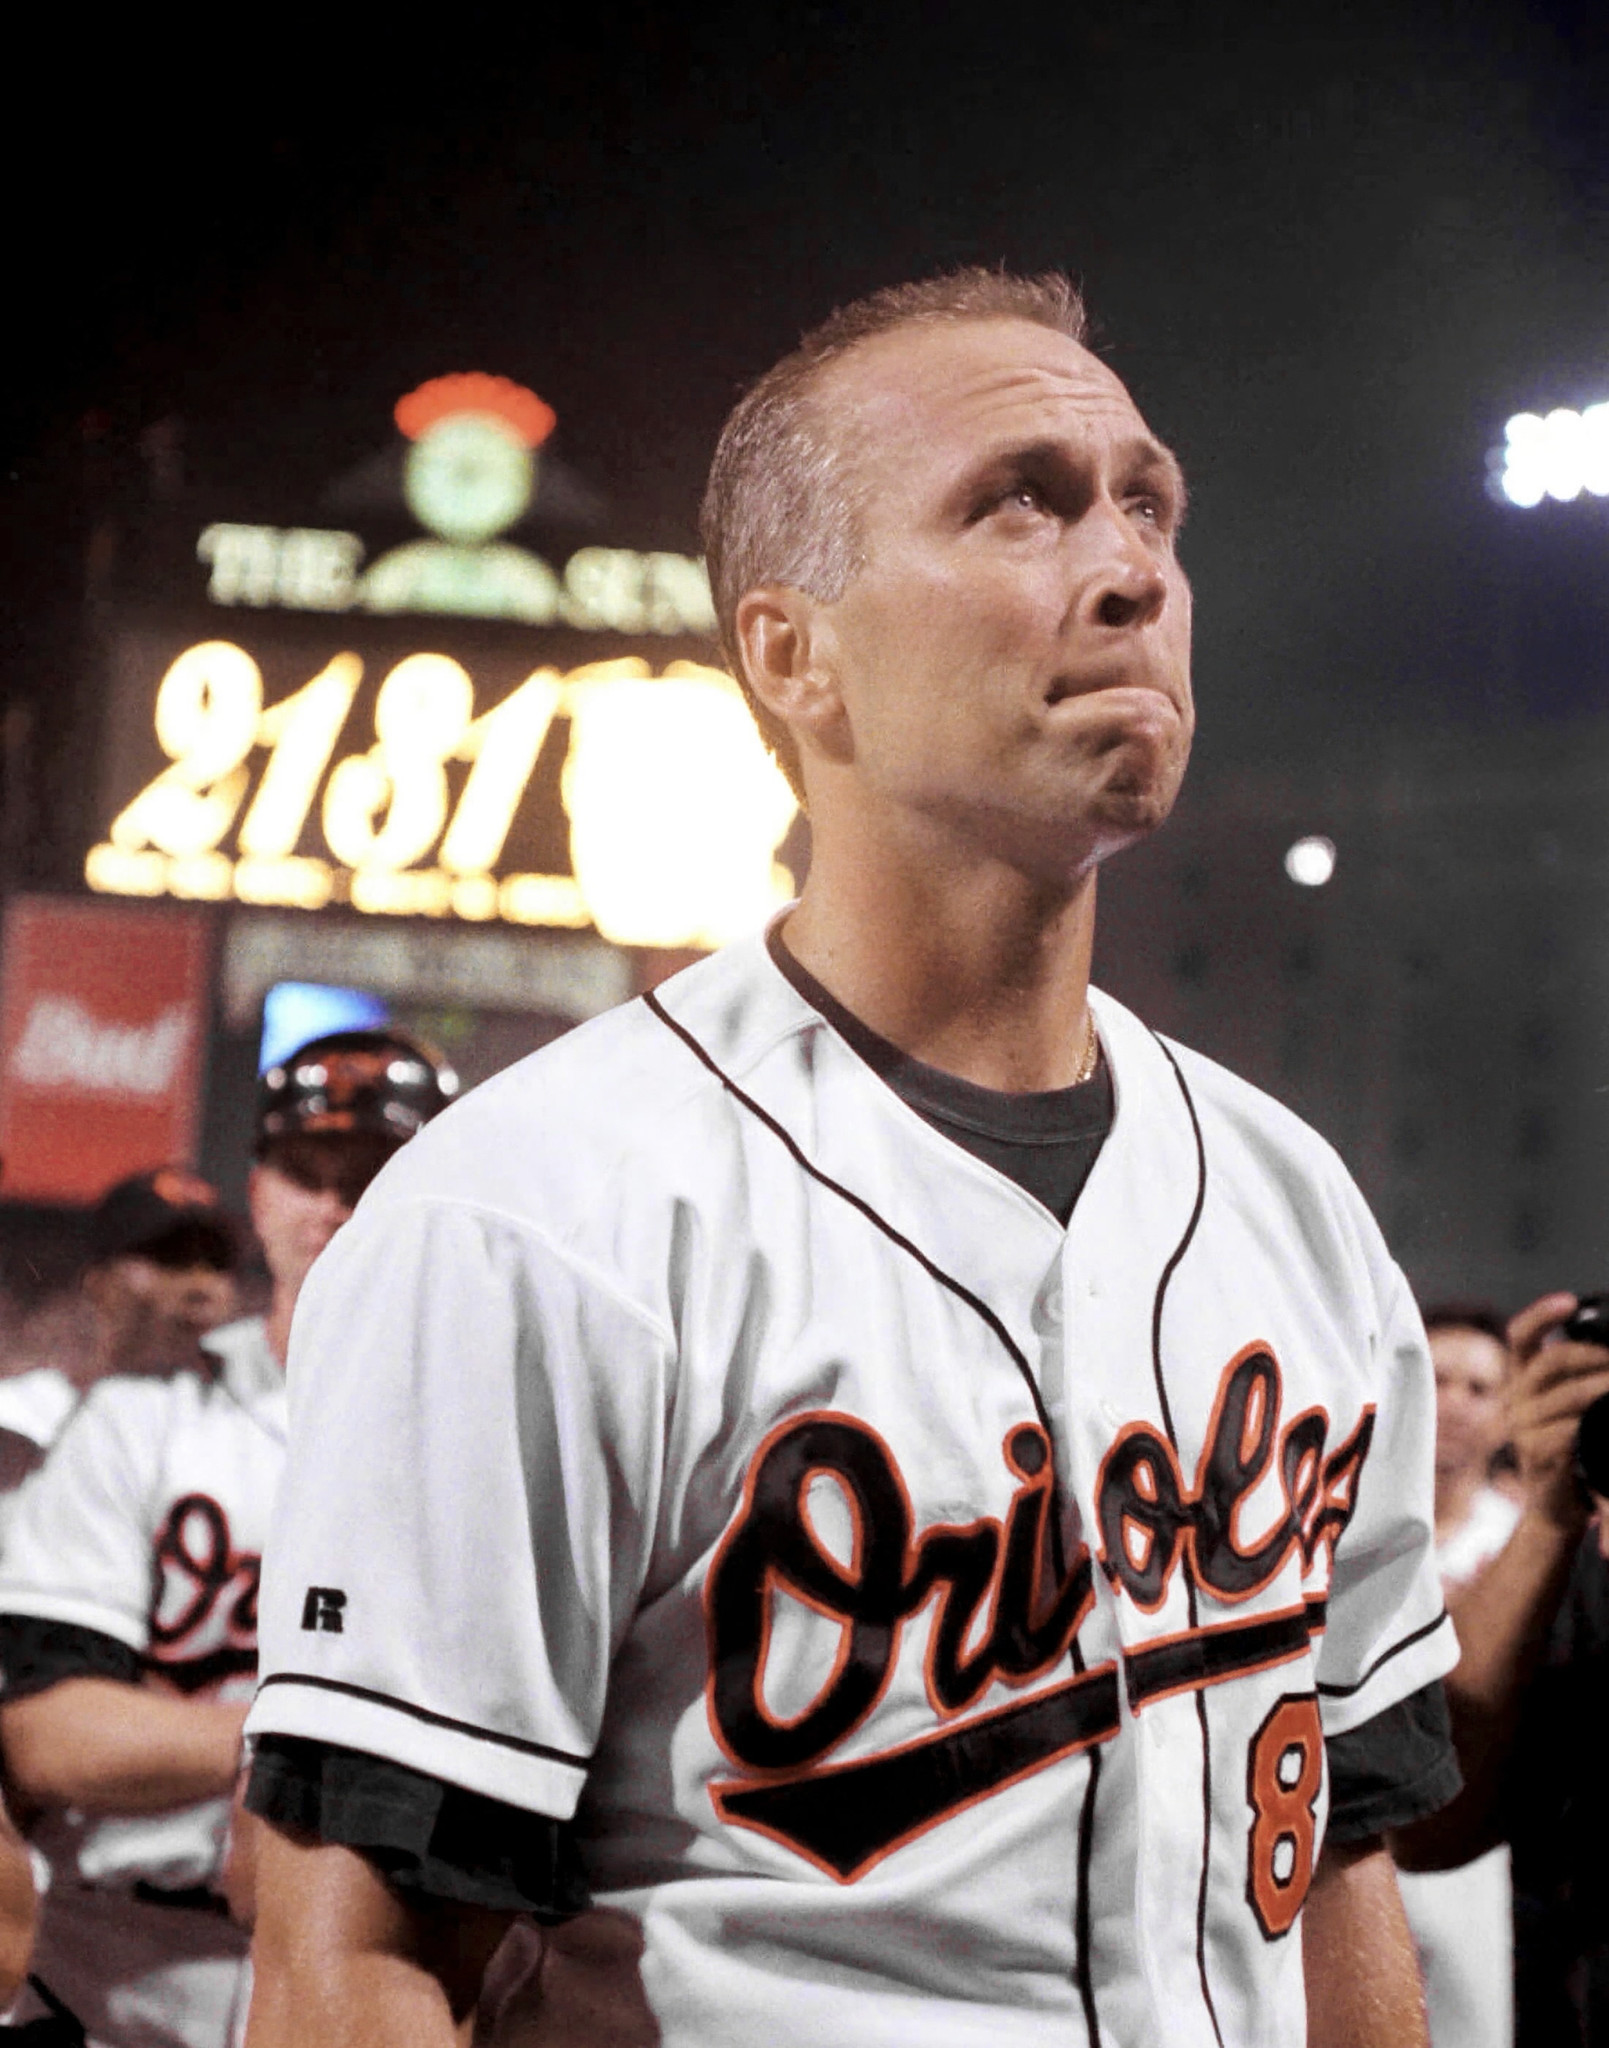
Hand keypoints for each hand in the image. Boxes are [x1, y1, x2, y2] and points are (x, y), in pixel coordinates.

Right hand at [1506, 1293, 1608, 1531]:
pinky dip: (1595, 1424)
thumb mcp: (1566, 1407)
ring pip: (1568, 1396)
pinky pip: (1569, 1431)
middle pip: (1550, 1362)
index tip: (1568, 1300)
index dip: (1542, 1315)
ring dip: (1603, 1388)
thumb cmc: (1572, 1451)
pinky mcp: (1538, 1455)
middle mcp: (1516, 1399)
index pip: (1521, 1337)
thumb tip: (1603, 1345)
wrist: (1556, 1508)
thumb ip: (1576, 1377)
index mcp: (1522, 1380)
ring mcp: (1524, 1428)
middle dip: (1593, 1355)